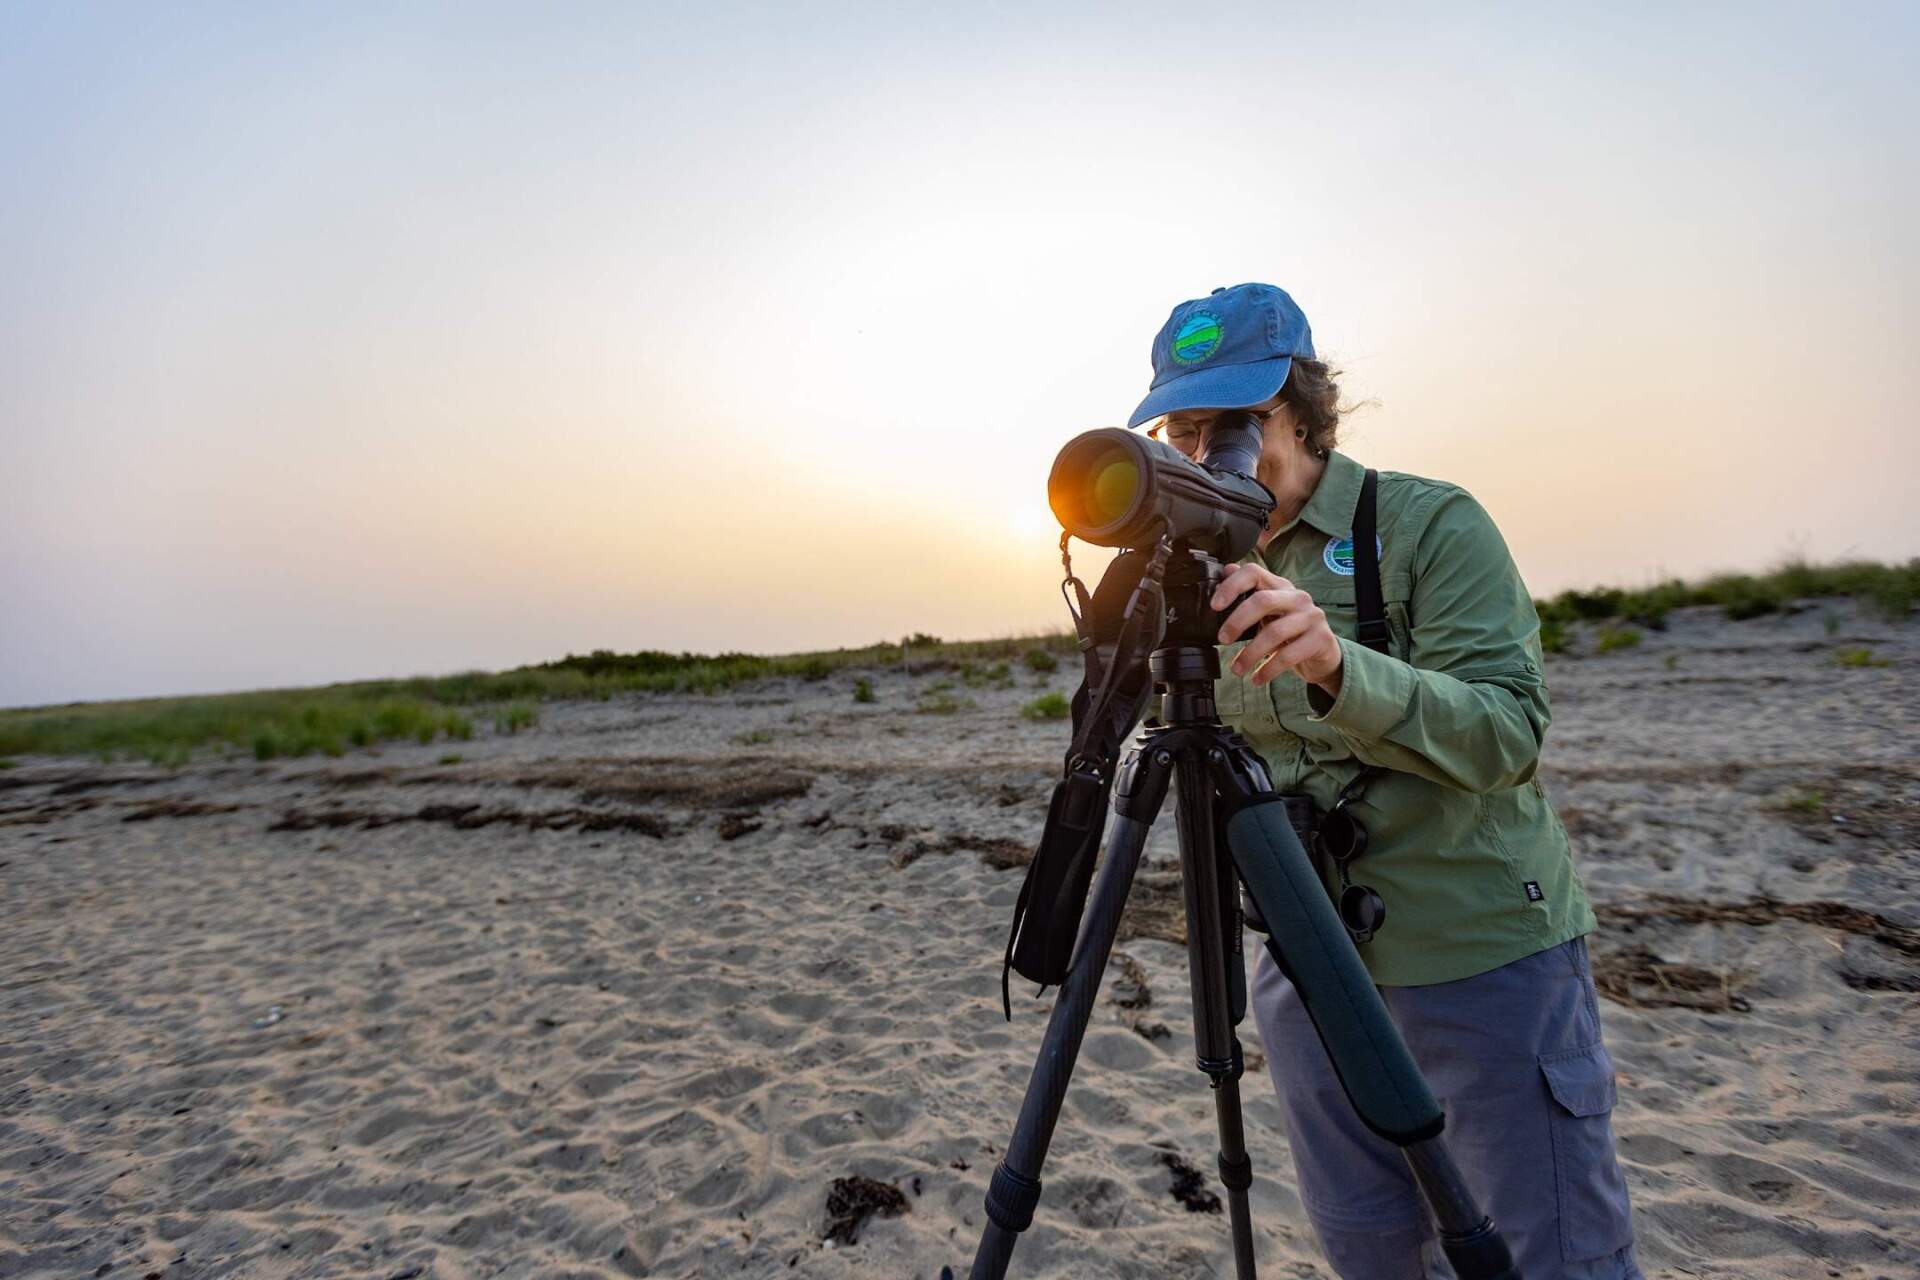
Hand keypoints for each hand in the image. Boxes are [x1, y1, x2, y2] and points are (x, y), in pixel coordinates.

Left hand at [1210, 562, 1343, 694]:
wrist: (1324, 656)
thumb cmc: (1291, 633)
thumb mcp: (1268, 613)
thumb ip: (1249, 595)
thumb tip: (1225, 571)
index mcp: (1281, 586)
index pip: (1254, 573)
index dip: (1231, 586)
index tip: (1214, 606)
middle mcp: (1298, 597)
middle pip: (1263, 601)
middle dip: (1237, 621)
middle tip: (1222, 640)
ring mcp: (1312, 617)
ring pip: (1274, 632)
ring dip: (1250, 654)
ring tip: (1237, 669)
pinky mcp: (1321, 639)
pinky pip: (1288, 655)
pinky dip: (1268, 669)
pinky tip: (1257, 679)